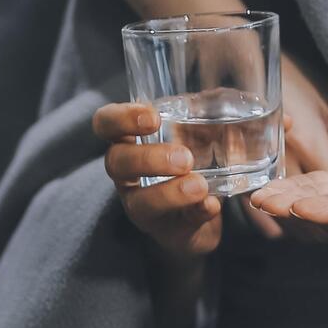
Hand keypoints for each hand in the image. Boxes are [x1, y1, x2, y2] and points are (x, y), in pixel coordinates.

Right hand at [95, 100, 222, 259]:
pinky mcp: (168, 233)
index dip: (121, 118)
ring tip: (200, 186)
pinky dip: (196, 214)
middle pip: (116, 162)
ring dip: (171, 192)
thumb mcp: (192, 133)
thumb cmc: (190, 161)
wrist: (200, 215)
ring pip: (141, 202)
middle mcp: (127, 176)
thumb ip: (201, 114)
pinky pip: (178, 227)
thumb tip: (221, 95)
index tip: (153, 117)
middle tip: (184, 157)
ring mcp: (143, 208)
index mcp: (129, 142)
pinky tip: (212, 205)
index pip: (106, 123)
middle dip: (149, 159)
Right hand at [237, 49, 327, 244]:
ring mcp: (260, 167)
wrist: (243, 60)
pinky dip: (271, 224)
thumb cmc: (293, 76)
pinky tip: (282, 226)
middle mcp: (286, 160)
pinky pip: (253, 211)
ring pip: (281, 218)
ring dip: (298, 229)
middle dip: (324, 228)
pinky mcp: (240, 171)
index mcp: (311, 143)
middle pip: (307, 211)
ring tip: (313, 235)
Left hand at [248, 151, 327, 261]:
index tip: (300, 207)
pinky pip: (323, 188)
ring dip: (288, 197)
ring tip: (258, 193)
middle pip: (324, 217)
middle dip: (292, 208)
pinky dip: (300, 183)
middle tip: (261, 201)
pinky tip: (276, 181)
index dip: (325, 213)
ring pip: (318, 203)